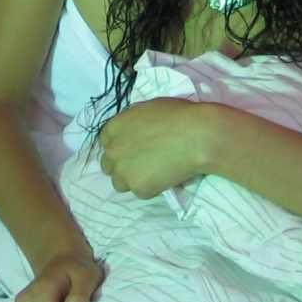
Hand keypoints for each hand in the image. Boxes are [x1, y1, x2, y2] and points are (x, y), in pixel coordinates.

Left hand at [98, 98, 216, 198]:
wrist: (196, 136)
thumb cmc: (177, 116)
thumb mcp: (147, 110)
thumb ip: (133, 123)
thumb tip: (135, 131)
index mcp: (114, 128)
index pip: (105, 142)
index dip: (119, 145)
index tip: (132, 149)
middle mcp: (113, 151)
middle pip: (108, 165)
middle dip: (122, 164)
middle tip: (142, 163)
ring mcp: (124, 172)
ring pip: (120, 183)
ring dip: (133, 179)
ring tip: (153, 173)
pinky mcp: (139, 189)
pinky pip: (141, 192)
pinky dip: (151, 188)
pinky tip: (166, 178)